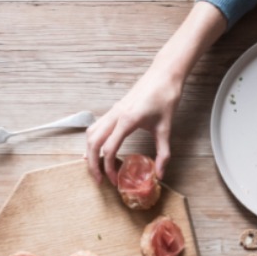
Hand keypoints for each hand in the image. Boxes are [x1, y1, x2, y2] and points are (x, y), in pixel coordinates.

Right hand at [83, 0, 228, 185]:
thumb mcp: (166, 128)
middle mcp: (115, 115)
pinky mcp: (114, 109)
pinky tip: (98, 150)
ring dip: (90, 152)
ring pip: (91, 133)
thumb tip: (160, 174)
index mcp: (127, 120)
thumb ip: (163, 153)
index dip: (109, 168)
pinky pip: (96, 126)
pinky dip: (93, 141)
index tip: (115, 180)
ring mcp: (112, 111)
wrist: (164, 74)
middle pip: (93, 143)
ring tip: (96, 167)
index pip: (109, 149)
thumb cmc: (166, 97)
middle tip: (99, 180)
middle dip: (93, 164)